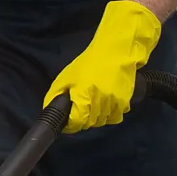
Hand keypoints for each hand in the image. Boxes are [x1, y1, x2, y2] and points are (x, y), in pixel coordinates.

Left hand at [44, 0, 160, 132]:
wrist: (115, 51)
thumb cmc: (87, 64)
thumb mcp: (65, 78)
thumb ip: (55, 96)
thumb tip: (51, 112)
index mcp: (84, 96)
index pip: (76, 122)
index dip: (71, 123)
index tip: (70, 118)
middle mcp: (100, 102)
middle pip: (89, 124)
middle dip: (84, 119)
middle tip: (83, 107)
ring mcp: (114, 103)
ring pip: (103, 122)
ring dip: (97, 117)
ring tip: (95, 103)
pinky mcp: (125, 102)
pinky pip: (116, 117)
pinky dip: (110, 114)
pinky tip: (107, 103)